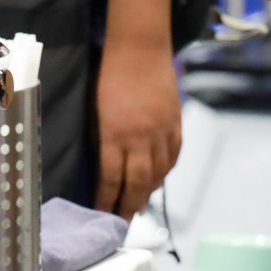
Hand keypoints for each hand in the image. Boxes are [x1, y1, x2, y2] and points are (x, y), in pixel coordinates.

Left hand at [94, 38, 182, 218]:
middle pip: (138, 182)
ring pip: (159, 173)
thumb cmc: (109, 75)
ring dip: (149, 193)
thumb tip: (104, 168)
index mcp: (115, 133)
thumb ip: (101, 140)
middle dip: (129, 206)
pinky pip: (174, 155)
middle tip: (123, 223)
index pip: (111, 178)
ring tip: (139, 206)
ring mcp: (162, 130)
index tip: (102, 215)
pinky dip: (167, 171)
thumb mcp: (94, 110)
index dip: (107, 201)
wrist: (139, 48)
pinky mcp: (175, 122)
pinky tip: (159, 180)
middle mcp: (141, 137)